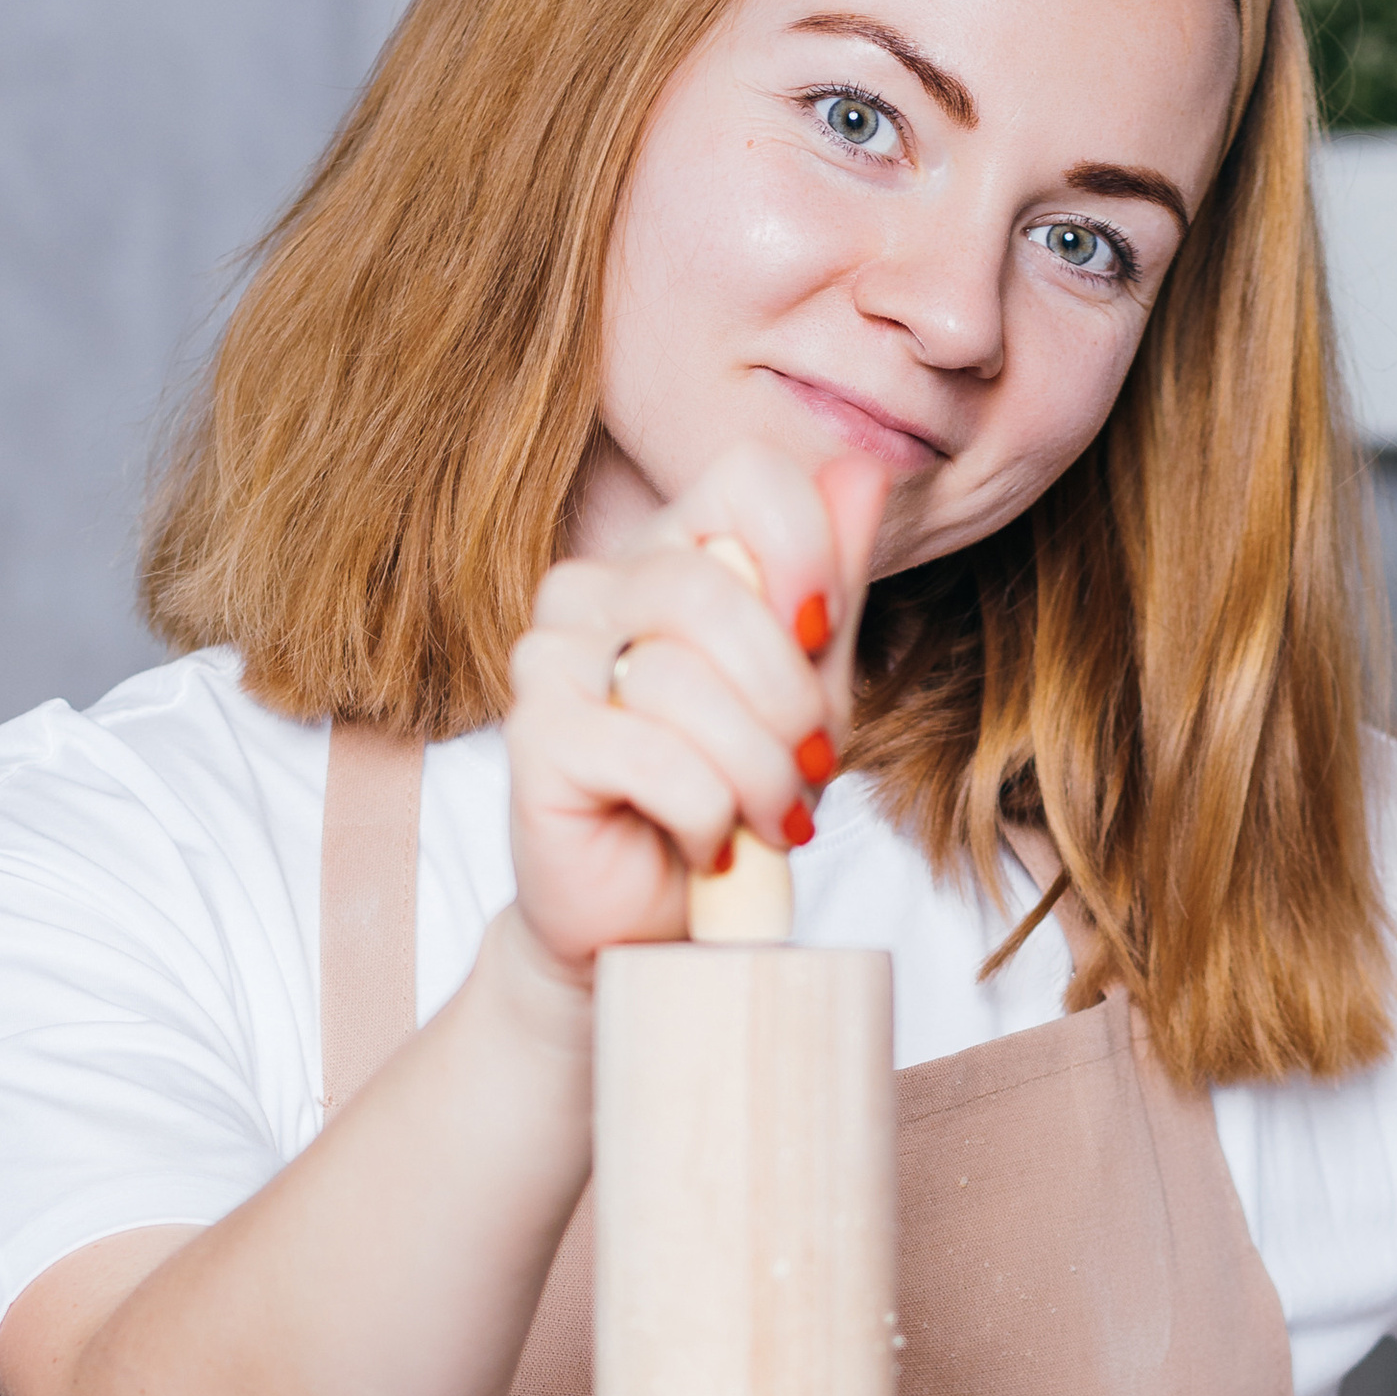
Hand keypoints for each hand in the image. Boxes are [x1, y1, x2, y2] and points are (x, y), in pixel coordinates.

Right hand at [503, 443, 891, 987]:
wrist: (648, 924)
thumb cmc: (730, 797)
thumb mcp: (807, 688)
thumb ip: (829, 584)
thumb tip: (864, 471)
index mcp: (665, 552)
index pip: (747, 477)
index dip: (808, 549)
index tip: (821, 635)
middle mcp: (592, 587)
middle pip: (714, 589)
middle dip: (787, 698)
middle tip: (809, 769)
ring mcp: (549, 657)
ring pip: (681, 680)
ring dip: (758, 772)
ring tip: (768, 820)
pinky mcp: (532, 738)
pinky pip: (652, 758)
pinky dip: (707, 814)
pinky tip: (707, 843)